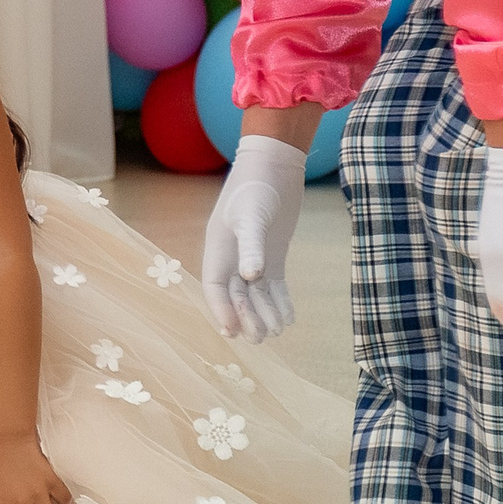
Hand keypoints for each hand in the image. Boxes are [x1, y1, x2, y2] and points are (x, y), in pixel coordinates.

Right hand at [202, 135, 307, 341]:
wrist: (275, 164)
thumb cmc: (256, 187)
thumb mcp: (252, 216)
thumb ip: (251, 247)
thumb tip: (250, 278)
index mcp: (218, 247)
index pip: (214, 287)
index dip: (221, 310)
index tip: (232, 332)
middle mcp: (233, 256)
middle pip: (236, 295)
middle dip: (246, 318)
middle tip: (261, 338)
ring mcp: (254, 256)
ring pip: (256, 294)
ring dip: (264, 314)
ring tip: (277, 332)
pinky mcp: (273, 254)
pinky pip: (274, 286)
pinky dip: (280, 302)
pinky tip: (289, 318)